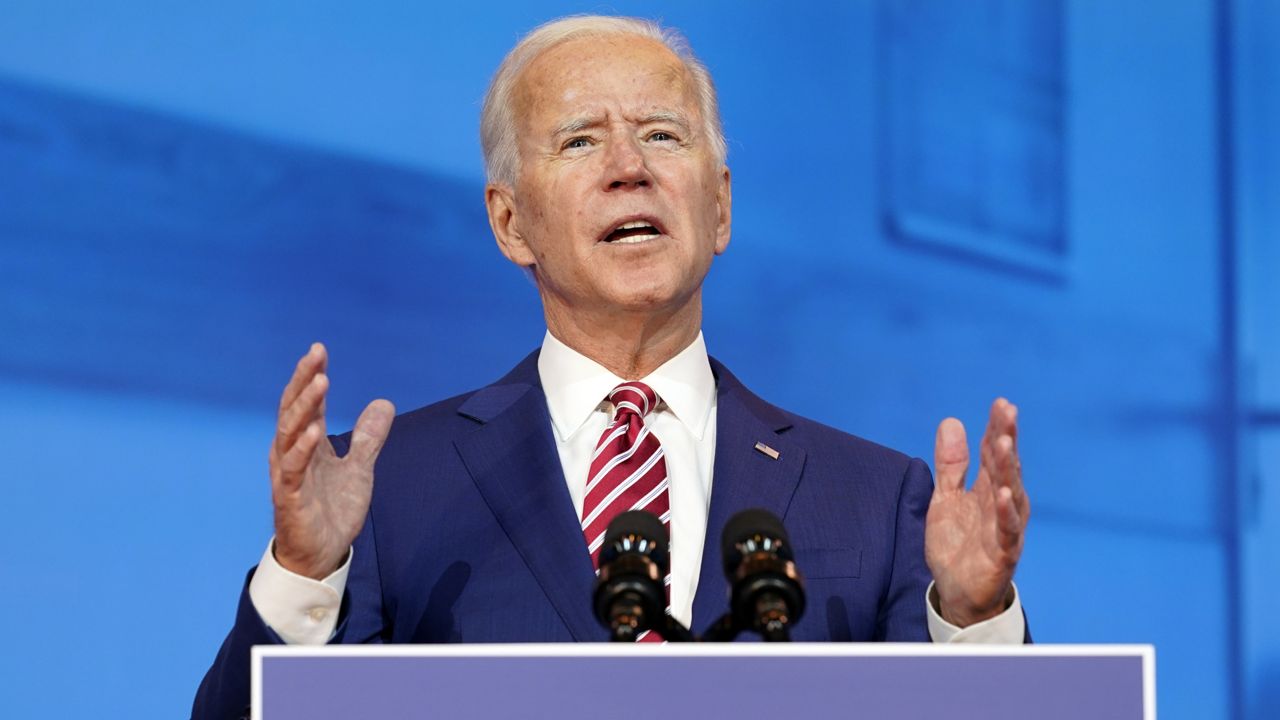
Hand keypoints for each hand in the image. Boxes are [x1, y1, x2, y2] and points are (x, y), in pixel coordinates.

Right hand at [269, 343, 394, 579]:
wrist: (321, 555)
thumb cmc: (332, 510)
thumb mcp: (359, 469)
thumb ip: (368, 437)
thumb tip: (385, 403)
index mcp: (307, 444)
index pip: (308, 403)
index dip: (312, 376)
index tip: (319, 350)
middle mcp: (291, 453)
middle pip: (294, 409)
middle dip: (304, 381)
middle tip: (315, 355)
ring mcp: (288, 474)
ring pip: (290, 433)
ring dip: (305, 407)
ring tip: (320, 382)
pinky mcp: (289, 498)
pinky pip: (292, 469)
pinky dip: (302, 448)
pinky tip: (314, 430)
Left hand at [924, 398, 1028, 626]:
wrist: (958, 591)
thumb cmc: (959, 543)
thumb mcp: (947, 497)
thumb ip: (951, 463)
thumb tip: (951, 421)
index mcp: (989, 488)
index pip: (994, 453)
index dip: (997, 428)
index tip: (1001, 403)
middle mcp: (1002, 503)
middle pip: (1005, 466)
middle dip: (1006, 438)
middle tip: (1008, 411)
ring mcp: (1005, 527)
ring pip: (1010, 492)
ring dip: (1009, 469)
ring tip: (1005, 443)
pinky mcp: (1004, 551)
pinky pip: (1007, 530)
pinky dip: (1006, 512)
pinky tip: (1005, 494)